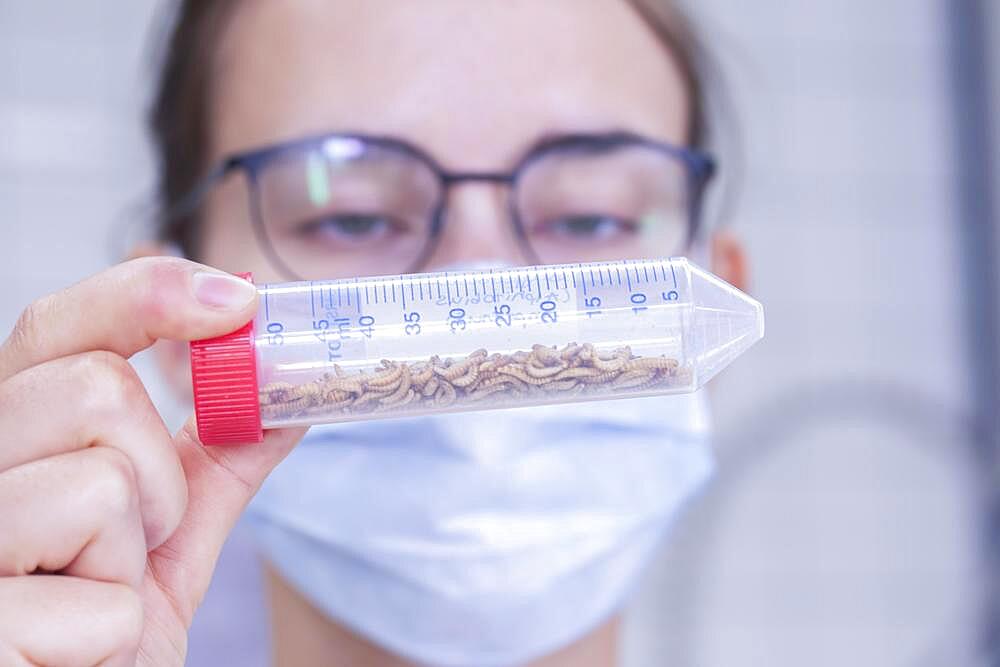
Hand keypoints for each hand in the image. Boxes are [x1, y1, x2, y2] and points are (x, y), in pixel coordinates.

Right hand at [0, 257, 305, 665]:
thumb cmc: (103, 632)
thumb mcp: (168, 536)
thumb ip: (217, 460)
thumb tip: (287, 394)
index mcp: (9, 439)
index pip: (55, 328)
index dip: (148, 295)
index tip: (240, 300)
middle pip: (94, 389)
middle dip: (156, 473)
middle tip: (135, 539)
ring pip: (102, 483)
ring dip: (134, 557)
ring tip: (95, 596)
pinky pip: (100, 598)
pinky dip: (115, 631)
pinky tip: (73, 650)